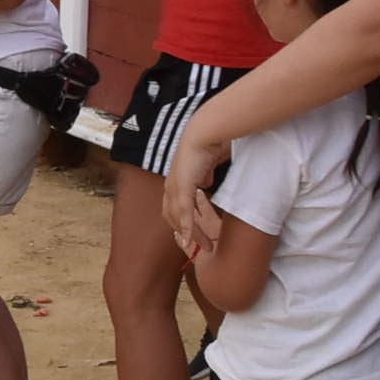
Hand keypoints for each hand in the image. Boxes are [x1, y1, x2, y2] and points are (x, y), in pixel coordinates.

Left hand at [161, 134, 225, 257]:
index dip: (181, 222)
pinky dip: (187, 227)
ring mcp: (175, 187)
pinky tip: (190, 238)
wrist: (205, 132)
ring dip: (192, 234)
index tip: (192, 234)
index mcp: (175, 181)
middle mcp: (171, 185)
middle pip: (173, 217)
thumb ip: (204, 177)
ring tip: (205, 246)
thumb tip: (205, 184)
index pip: (173, 208)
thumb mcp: (206, 167)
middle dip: (186, 234)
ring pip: (179, 218)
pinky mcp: (183, 186)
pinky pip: (184, 212)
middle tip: (201, 247)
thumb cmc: (208, 145)